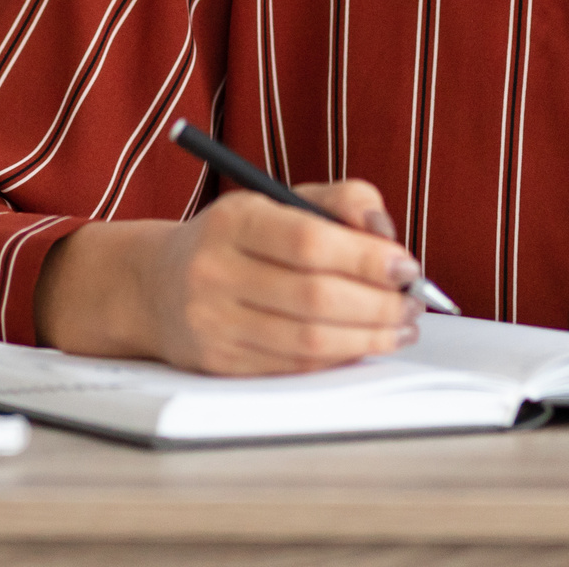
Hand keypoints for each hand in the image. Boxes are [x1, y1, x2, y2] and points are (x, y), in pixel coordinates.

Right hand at [34, 180, 423, 375]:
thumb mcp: (279, 200)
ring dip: (368, 338)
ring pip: (309, 342)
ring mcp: (213, 324)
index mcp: (233, 222)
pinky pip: (293, 368)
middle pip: (315, 298)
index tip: (407, 266)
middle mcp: (215, 272)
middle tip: (412, 304)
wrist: (155, 285)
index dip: (367, 258)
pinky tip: (363, 345)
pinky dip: (338, 359)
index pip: (309, 241)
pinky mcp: (219, 363)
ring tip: (400, 328)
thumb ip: (341, 202)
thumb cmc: (236, 238)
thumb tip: (388, 237)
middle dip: (379, 305)